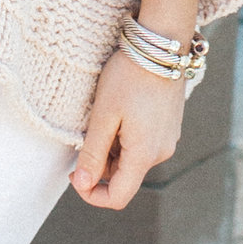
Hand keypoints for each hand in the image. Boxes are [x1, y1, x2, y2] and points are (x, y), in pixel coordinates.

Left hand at [69, 47, 184, 211]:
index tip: (74, 175)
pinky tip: (121, 111)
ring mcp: (167, 139)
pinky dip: (125, 137)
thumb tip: (83, 185)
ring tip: (106, 115)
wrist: (161, 46)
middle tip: (88, 131)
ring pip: (131, 159)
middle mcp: (161, 153)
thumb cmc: (130, 77)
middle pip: (123, 177)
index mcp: (144, 155)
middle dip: (100, 164)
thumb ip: (93, 155)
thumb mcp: (104, 116)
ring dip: (112, 148)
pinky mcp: (168, 127)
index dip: (92, 195)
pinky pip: (142, 144)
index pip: (118, 197)